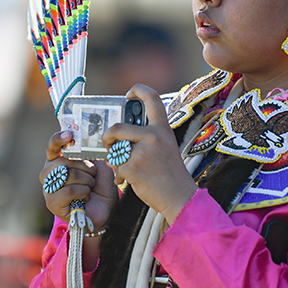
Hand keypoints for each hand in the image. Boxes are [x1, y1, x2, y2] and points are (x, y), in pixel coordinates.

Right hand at [40, 132, 118, 261]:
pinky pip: (67, 190)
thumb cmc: (101, 188)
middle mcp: (50, 174)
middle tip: (93, 174)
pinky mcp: (53, 203)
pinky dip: (82, 192)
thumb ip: (91, 152)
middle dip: (83, 166)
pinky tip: (87, 196)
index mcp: (59, 161)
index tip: (70, 135)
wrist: (106, 212)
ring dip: (85, 180)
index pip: (53, 146)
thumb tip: (89, 138)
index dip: (59, 139)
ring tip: (91, 186)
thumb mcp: (100, 165)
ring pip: (65, 175)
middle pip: (60, 161)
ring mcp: (49, 189)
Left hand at [102, 86, 197, 224]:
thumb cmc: (170, 173)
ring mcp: (142, 152)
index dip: (138, 90)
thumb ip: (148, 135)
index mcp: (163, 128)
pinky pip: (116, 167)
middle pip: (117, 127)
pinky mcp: (133, 167)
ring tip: (126, 168)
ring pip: (115, 150)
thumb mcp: (165, 146)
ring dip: (116, 160)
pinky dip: (119, 176)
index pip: (152, 98)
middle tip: (109, 143)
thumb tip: (121, 132)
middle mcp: (153, 136)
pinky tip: (128, 180)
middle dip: (108, 137)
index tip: (128, 95)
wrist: (179, 196)